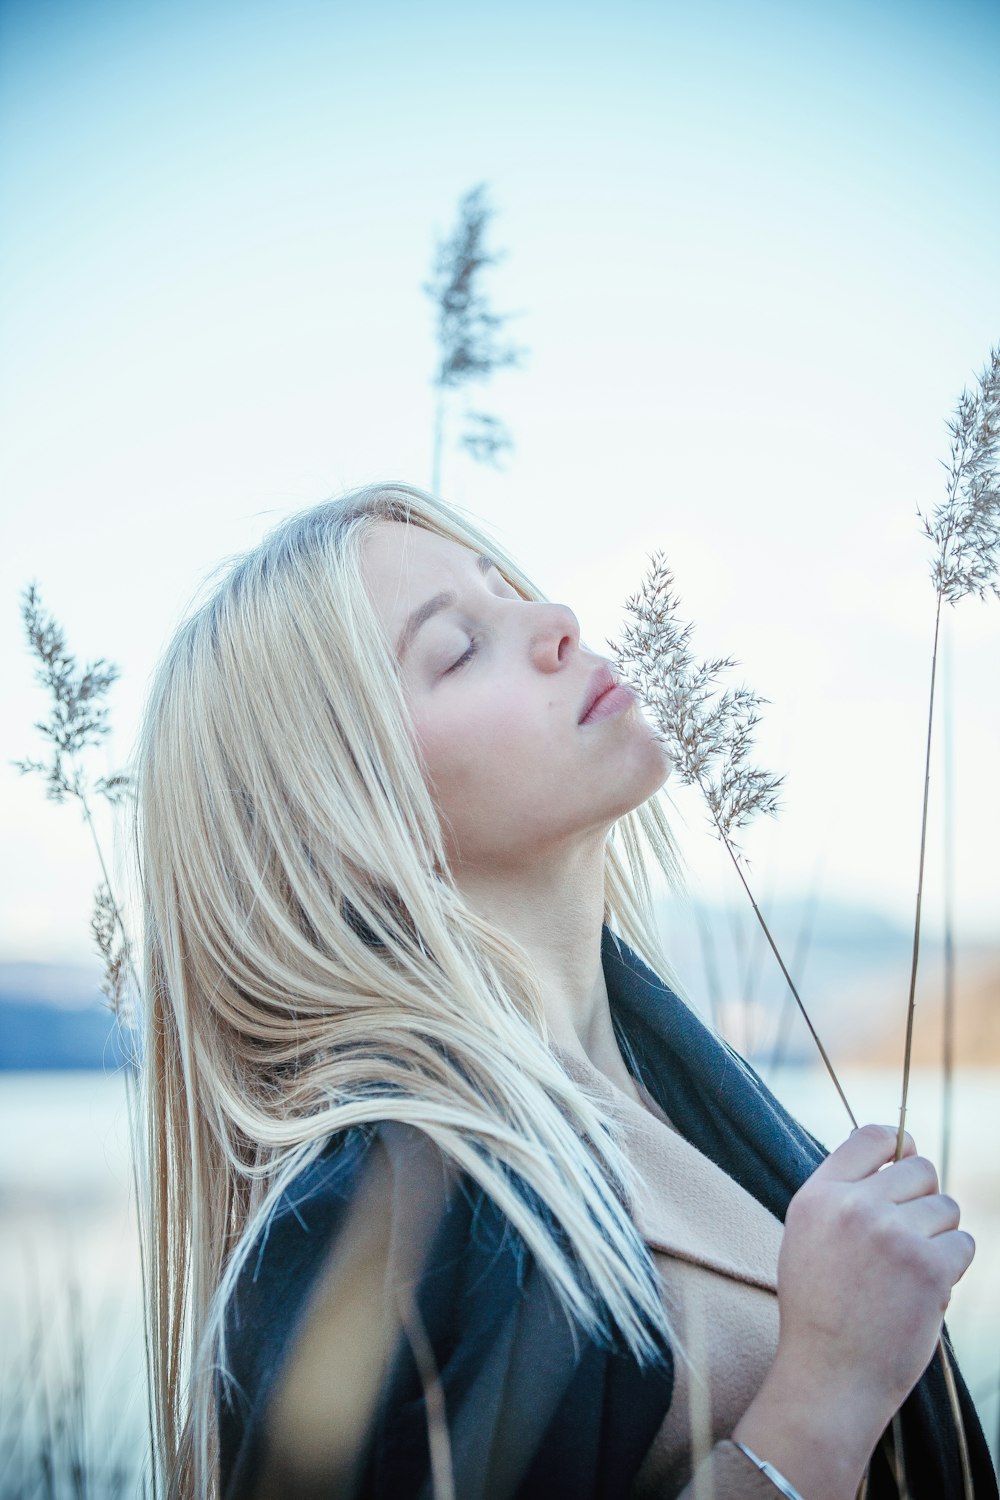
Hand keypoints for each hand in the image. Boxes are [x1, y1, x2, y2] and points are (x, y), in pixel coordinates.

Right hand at [776, 1122, 973, 1416]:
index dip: (899, 1144)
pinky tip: (925, 1291)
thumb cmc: (821, 1308)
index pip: (873, 1136)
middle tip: (908, 1236)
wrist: (830, 1375)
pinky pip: (965, 1244)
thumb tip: (899, 1152)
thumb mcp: (809, 1235)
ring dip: (939, 1236)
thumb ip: (843, 1193)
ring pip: (947, 1207)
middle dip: (923, 1199)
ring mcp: (893, 1234)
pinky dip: (954, 1266)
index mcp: (819, 1195)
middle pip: (920, 1168)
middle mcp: (855, 1206)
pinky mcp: (928, 1267)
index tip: (904, 1162)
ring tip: (910, 1271)